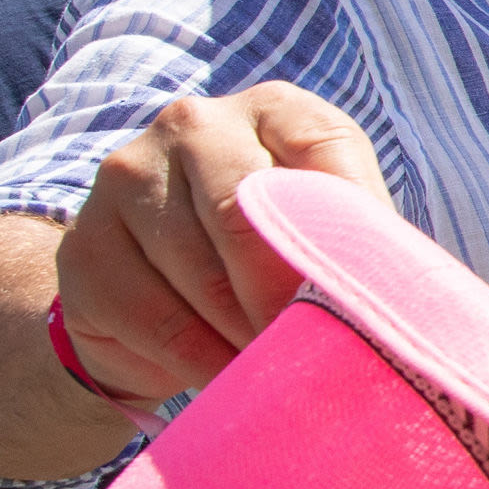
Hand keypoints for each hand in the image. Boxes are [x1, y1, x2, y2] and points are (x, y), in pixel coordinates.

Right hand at [59, 84, 385, 396]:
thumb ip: (356, 240)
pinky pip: (154, 318)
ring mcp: (127, 177)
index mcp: (275, 108)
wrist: (156, 295)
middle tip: (317, 352)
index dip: (342, 238)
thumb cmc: (270, 257)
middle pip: (246, 212)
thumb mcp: (325, 231)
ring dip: (246, 337)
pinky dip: (200, 361)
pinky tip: (226, 380)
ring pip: (201, 274)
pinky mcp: (85, 247)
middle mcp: (195, 124)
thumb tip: (403, 293)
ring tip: (280, 372)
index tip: (362, 301)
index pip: (326, 155)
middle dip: (284, 295)